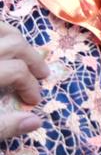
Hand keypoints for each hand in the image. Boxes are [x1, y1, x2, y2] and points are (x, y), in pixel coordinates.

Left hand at [0, 23, 49, 138]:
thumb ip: (3, 126)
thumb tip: (36, 121)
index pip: (16, 70)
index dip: (29, 86)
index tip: (33, 101)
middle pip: (14, 43)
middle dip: (32, 59)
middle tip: (41, 74)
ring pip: (1, 28)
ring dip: (17, 38)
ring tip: (24, 52)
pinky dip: (2, 31)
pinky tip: (5, 43)